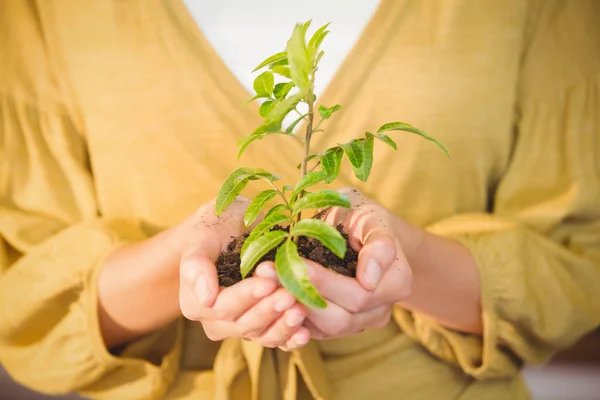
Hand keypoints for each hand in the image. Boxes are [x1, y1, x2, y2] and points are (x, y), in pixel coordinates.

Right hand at [179, 197, 310, 349]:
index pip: (222, 307)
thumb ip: (197, 264)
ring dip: (282, 326)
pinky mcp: (261, 328)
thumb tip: (206, 299)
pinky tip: (305, 332)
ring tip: (301, 310)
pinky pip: (274, 339)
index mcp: (196, 303)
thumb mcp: (203, 237)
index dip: (246, 297)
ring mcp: (239, 328)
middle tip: (290, 295)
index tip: (268, 283)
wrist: (233, 228)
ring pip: (261, 334)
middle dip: (268, 310)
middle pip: (243, 324)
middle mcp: (215, 322)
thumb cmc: (216, 227)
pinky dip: (290, 338)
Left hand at [256, 188, 414, 339]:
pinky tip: (270, 296)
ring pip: (326, 328)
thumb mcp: (373, 217)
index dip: (323, 283)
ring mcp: (360, 322)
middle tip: (267, 272)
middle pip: (341, 317)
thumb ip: (379, 244)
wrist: (356, 228)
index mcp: (397, 282)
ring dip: (293, 307)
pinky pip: (314, 332)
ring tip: (265, 282)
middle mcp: (381, 309)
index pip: (358, 294)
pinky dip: (292, 317)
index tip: (292, 262)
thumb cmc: (363, 216)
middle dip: (302, 294)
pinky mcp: (337, 326)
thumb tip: (369, 280)